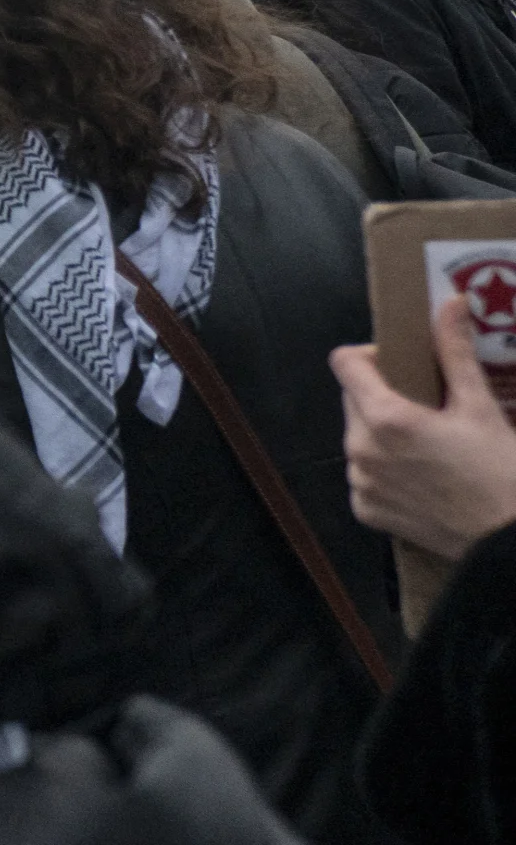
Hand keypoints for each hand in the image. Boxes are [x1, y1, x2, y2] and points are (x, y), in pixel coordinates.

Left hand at [332, 297, 515, 560]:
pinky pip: (364, 475)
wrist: (508, 543)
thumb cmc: (501, 470)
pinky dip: (386, 469)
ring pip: (359, 437)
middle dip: (385, 395)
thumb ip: (455, 351)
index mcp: (384, 417)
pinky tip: (423, 476)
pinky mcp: (366, 510)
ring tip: (431, 445)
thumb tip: (451, 301)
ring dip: (384, 433)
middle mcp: (359, 449)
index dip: (371, 355)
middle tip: (430, 405)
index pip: (345, 363)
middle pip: (354, 400)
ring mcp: (359, 483)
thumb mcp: (480, 406)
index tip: (403, 362)